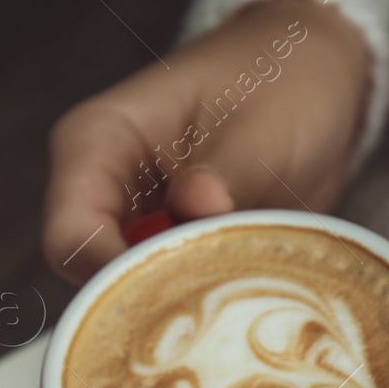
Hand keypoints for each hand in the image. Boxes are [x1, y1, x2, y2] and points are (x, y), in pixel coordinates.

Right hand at [43, 0, 370, 281]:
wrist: (317, 79)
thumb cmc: (282, 80)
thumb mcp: (263, 126)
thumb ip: (226, 174)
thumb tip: (198, 209)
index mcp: (98, 141)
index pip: (71, 237)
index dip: (116, 278)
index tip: (179, 296)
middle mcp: (104, 189)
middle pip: (94, 279)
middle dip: (152, 302)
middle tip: (217, 307)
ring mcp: (138, 224)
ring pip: (134, 295)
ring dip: (184, 308)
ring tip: (239, 299)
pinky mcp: (173, 249)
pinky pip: (173, 295)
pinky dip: (206, 304)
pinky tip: (244, 298)